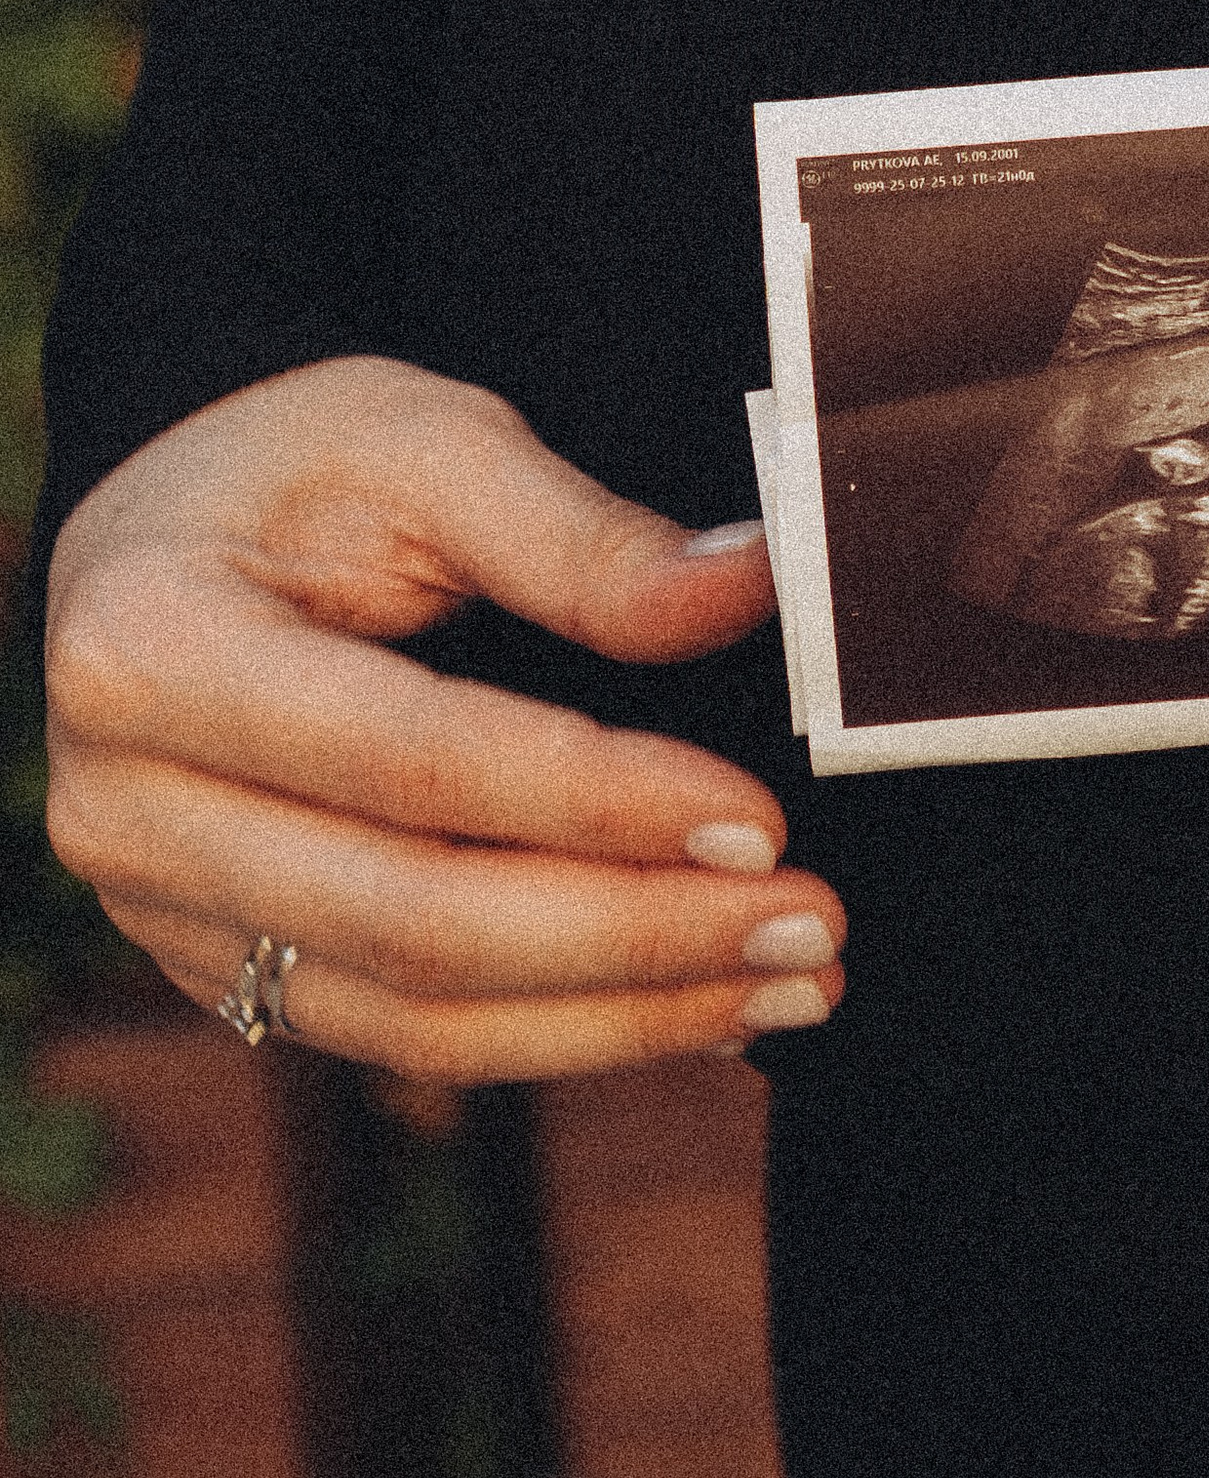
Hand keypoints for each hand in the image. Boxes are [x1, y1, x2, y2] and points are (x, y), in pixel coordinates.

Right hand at [44, 357, 845, 1076]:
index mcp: (150, 652)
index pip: (416, 760)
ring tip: (792, 984)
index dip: (598, 799)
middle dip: (636, 938)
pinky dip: (562, 1034)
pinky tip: (697, 1007)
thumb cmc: (300, 468)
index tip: (759, 818)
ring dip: (622, 1016)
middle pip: (416, 918)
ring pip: (416, 1014)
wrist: (170, 535)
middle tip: (811, 925)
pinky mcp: (226, 968)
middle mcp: (127, 810)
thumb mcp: (425, 442)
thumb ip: (580, 535)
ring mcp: (164, 913)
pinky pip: (403, 1034)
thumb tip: (749, 585)